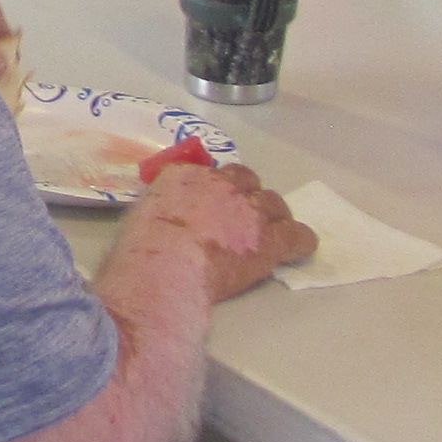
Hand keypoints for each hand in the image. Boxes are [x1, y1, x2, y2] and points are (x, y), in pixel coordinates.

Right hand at [121, 160, 314, 300]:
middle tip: (241, 219)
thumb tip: (168, 214)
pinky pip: (296, 235)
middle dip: (247, 197)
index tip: (214, 203)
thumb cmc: (141, 250)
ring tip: (270, 233)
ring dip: (272, 216)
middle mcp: (222, 185)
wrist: (164, 269)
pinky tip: (299, 248)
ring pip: (274, 204)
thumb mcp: (141, 213)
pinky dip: (300, 241)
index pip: (212, 172)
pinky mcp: (270, 240)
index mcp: (187, 176)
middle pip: (247, 182)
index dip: (217, 189)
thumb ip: (162, 204)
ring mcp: (250, 211)